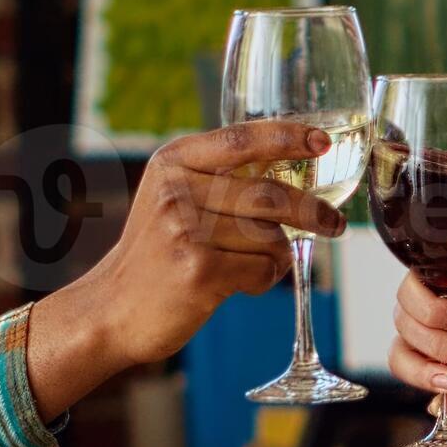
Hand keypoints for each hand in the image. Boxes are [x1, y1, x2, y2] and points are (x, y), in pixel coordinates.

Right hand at [28, 120, 343, 415]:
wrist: (111, 309)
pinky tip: (240, 284)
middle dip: (312, 212)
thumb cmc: (157, 254)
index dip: (289, 137)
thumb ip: (219, 178)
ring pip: (271, 237)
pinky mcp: (198, 270)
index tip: (324, 143)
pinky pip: (262, 270)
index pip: (242, 138)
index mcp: (173, 162)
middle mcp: (176, 190)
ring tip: (252, 266)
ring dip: (277, 256)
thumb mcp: (173, 199)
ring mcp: (185, 230)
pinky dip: (264, 280)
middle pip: (270, 193)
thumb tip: (297, 166)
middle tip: (335, 223)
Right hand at [389, 263, 446, 396]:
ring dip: (426, 371)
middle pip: (404, 323)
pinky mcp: (422, 362)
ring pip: (399, 354)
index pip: (411, 290)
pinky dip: (428, 389)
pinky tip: (446, 397)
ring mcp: (415, 335)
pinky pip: (411, 376)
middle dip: (437, 344)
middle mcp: (416, 307)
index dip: (431, 309)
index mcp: (434, 281)